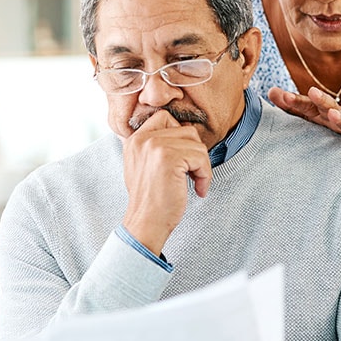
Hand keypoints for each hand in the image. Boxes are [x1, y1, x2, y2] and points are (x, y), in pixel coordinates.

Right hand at [120, 109, 211, 255]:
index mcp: (135, 139)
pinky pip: (200, 157)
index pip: (165, 117)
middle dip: (194, 152)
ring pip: (196, 143)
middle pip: (186, 130)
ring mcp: (155, 146)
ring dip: (201, 165)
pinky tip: (198, 190)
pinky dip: (205, 175)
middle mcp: (142, 138)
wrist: (146, 223)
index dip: (181, 136)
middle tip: (191, 174)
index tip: (183, 161)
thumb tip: (185, 133)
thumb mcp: (145, 166)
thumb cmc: (151, 199)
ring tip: (195, 183)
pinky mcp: (168, 157)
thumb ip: (156, 146)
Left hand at [266, 86, 340, 144]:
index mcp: (320, 113)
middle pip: (326, 106)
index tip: (281, 96)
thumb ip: (292, 108)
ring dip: (340, 116)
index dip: (295, 101)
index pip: (306, 105)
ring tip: (333, 114)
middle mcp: (335, 116)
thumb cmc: (334, 130)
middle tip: (312, 91)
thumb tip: (271, 91)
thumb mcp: (313, 118)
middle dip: (320, 99)